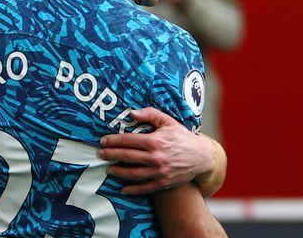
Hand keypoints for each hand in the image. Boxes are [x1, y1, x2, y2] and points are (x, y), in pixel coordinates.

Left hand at [98, 107, 212, 194]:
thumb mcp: (168, 121)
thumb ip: (149, 114)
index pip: (128, 141)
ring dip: (118, 172)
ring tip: (108, 170)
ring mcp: (159, 172)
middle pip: (127, 157)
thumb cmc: (182, 137)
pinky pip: (145, 188)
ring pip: (133, 173)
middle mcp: (156, 157)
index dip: (114, 141)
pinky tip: (123, 189)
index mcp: (155, 141)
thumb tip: (131, 113)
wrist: (202, 156)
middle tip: (100, 154)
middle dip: (111, 155)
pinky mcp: (164, 183)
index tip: (103, 141)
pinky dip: (133, 189)